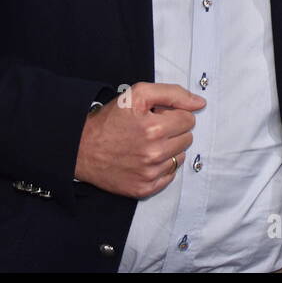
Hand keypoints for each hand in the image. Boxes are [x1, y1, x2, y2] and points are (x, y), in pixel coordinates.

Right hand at [74, 82, 205, 198]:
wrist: (81, 149)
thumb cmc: (110, 120)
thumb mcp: (137, 94)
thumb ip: (172, 93)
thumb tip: (200, 103)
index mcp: (154, 128)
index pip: (188, 119)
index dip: (174, 114)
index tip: (158, 116)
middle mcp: (153, 154)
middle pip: (187, 138)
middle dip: (173, 131)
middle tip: (151, 129)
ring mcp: (149, 174)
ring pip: (180, 157)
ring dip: (168, 149)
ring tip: (147, 144)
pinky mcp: (144, 189)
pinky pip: (170, 176)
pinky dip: (162, 167)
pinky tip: (145, 159)